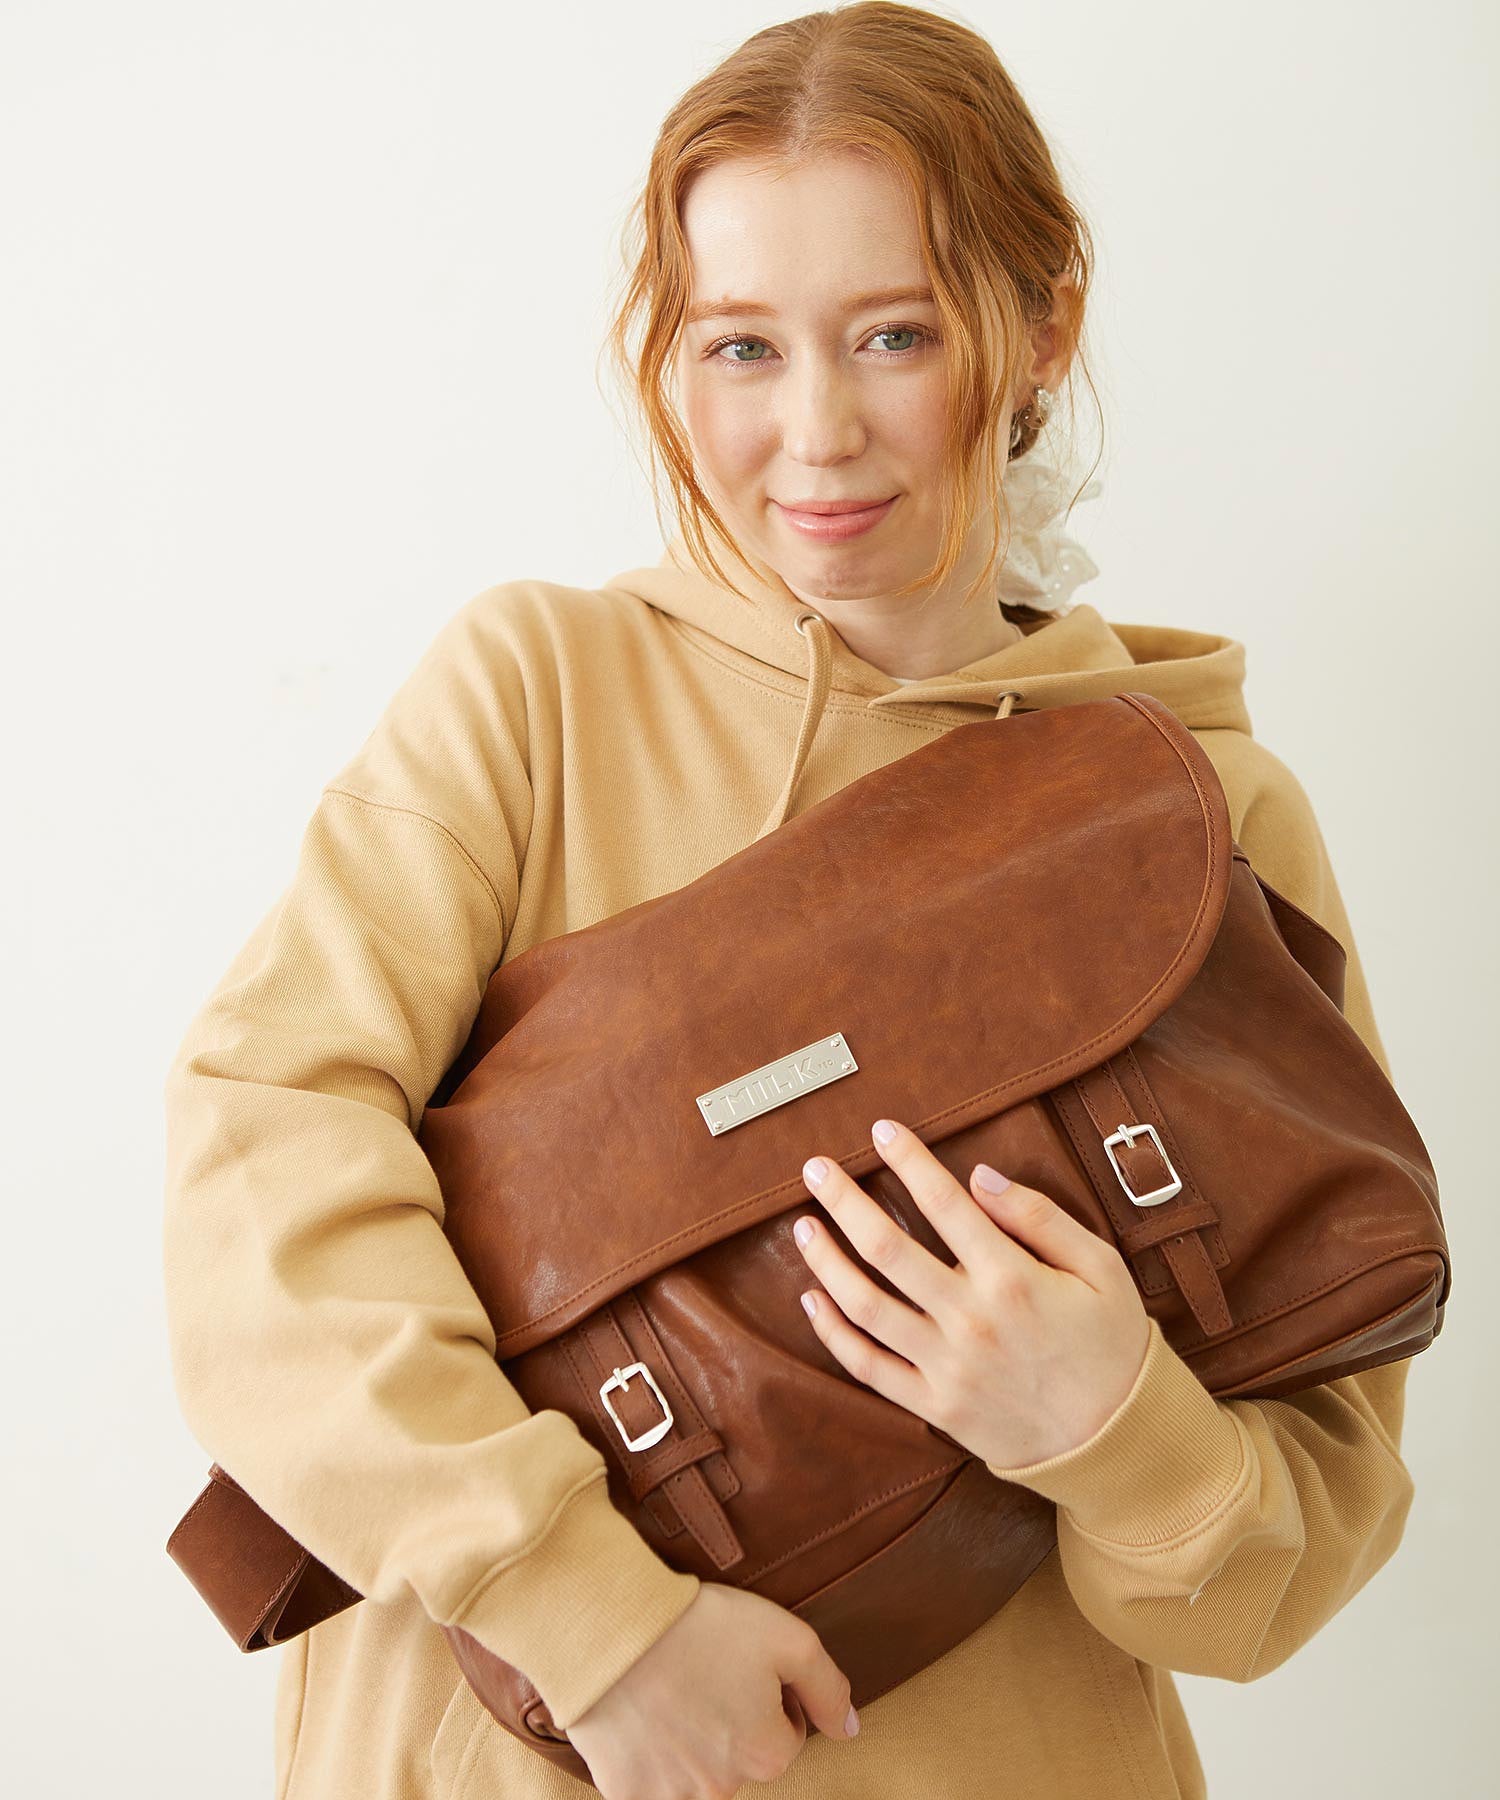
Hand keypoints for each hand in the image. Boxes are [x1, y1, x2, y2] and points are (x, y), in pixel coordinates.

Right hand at [564, 1582, 857, 1799]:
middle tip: (703, 1672)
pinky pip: (649, 1783)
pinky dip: (647, 1757)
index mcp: (767, 1754)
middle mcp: (724, 1788)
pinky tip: (640, 1717)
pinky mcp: (626, 1793)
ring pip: (696, 1773)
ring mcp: (672, 1795)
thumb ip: (829, 1688)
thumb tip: (853, 1731)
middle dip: (730, 1722)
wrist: (611, 1627)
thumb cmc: (702, 1626)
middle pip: (740, 1756)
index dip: (769, 1695)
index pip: (786, 1735)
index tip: (742, 1665)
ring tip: (670, 1690)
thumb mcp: (787, 1637)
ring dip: (689, 1743)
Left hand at [792, 1118, 1151, 1468]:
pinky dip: (833, 1332)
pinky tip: (812, 1299)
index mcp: (1013, 1279)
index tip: (882, 1132)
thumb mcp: (1101, 1267)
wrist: (1116, 1442)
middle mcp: (970, 1320)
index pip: (945, 1205)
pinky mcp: (934, 1405)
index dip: (909, 1161)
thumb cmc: (1112, 1346)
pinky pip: (868, 1367)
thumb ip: (1040, 1217)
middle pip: (886, 1249)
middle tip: (816, 1170)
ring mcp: (947, 1366)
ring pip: (865, 1306)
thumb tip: (979, 1177)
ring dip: (826, 1260)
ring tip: (804, 1226)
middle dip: (844, 1201)